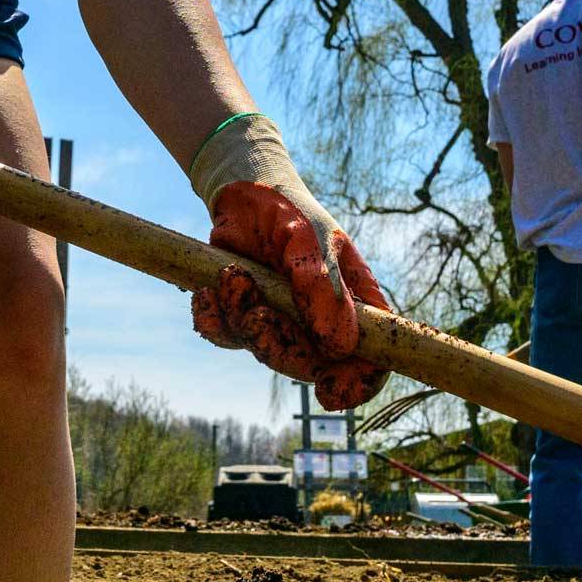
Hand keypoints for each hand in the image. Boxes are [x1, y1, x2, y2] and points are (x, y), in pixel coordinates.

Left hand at [185, 115, 388, 407]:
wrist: (241, 192)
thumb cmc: (288, 210)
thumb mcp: (309, 240)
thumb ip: (322, 289)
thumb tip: (340, 348)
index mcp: (354, 303)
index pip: (373, 358)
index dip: (357, 383)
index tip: (329, 389)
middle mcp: (321, 319)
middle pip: (311, 366)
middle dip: (279, 348)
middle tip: (257, 313)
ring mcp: (282, 320)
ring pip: (265, 351)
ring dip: (241, 319)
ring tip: (233, 277)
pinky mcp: (243, 315)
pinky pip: (226, 336)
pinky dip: (213, 318)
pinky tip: (209, 290)